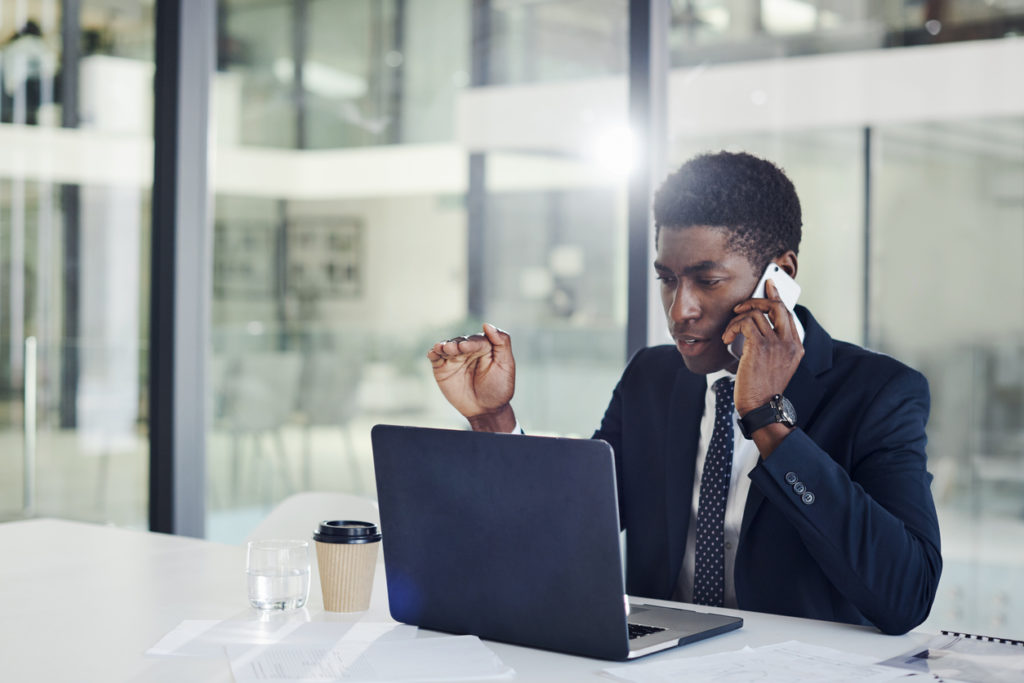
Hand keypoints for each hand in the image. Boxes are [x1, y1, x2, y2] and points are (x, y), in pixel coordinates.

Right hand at [427, 323, 516, 431]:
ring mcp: (454, 358)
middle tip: (452, 349)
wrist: (486, 410)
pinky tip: (432, 353)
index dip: (471, 343)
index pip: (477, 340)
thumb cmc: (499, 387)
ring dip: (443, 346)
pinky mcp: (442, 368)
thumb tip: (487, 324)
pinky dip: (433, 354)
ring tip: (441, 349)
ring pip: (446, 347)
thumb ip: (502, 343)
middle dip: (456, 344)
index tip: (465, 347)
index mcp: (484, 347)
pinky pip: (436, 358)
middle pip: (460, 341)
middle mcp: (468, 350)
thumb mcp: (506, 365)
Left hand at [721, 279, 803, 417]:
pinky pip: (745, 324)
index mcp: (796, 347)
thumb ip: (774, 346)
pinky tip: (727, 338)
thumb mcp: (776, 366)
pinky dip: (732, 327)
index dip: (777, 297)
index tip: (769, 286)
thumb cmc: (762, 388)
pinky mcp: (760, 347)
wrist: (761, 406)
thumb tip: (757, 327)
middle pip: (777, 306)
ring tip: (729, 332)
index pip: (788, 313)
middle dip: (756, 300)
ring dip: (737, 320)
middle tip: (740, 307)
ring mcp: (776, 344)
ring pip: (756, 314)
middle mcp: (789, 343)